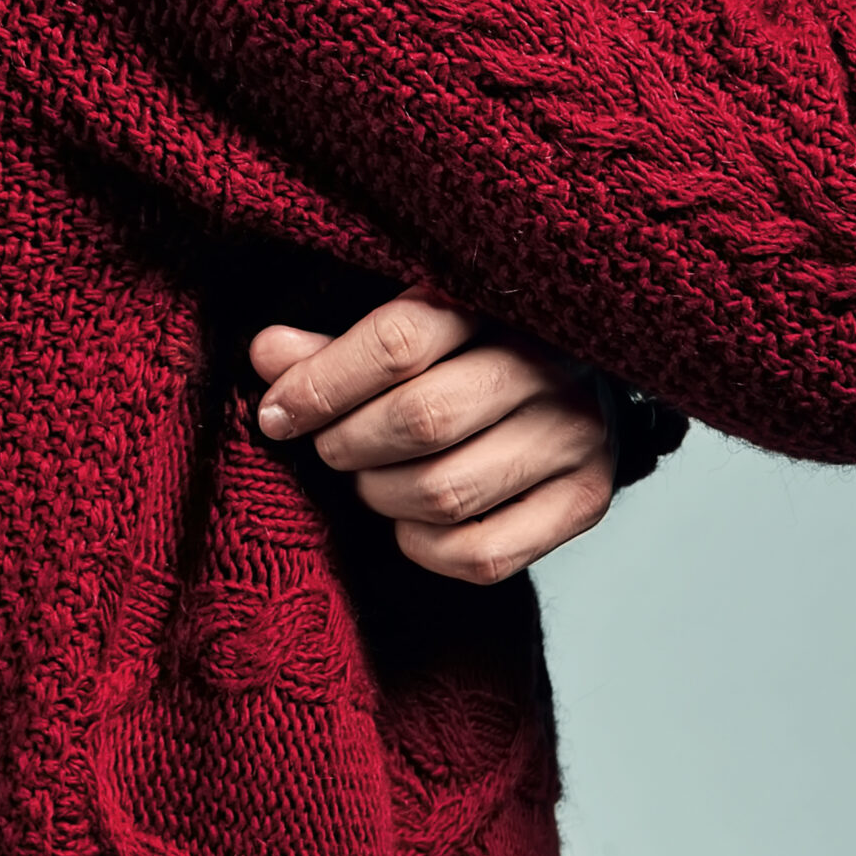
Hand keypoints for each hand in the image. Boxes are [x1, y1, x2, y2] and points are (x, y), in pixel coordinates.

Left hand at [249, 285, 613, 585]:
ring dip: (380, 494)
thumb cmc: (473, 344)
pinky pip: (481, 555)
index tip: (276, 413)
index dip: (321, 385)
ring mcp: (577, 434)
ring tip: (372, 475)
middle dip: (348, 443)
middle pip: (420, 420)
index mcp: (499, 299)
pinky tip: (413, 518)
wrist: (580, 374)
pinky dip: (423, 546)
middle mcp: (550, 365)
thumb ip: (341, 344)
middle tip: (329, 444)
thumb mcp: (411, 322)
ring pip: (445, 493)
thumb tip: (267, 355)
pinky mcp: (587, 498)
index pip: (398, 342)